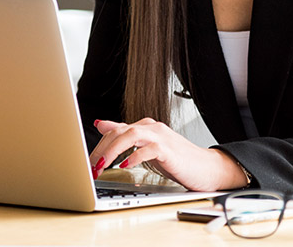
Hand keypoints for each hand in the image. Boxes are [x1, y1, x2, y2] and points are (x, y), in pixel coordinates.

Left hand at [90, 118, 248, 191]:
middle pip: (120, 131)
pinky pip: (150, 149)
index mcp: (146, 128)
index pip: (115, 131)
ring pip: (131, 134)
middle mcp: (152, 128)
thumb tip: (101, 124)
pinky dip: (135, 156)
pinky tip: (125, 166)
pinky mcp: (170, 150)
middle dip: (101, 149)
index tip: (85, 162)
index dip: (98, 146)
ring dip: (113, 151)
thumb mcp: (146, 148)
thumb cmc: (178, 160)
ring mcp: (161, 137)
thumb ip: (125, 136)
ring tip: (101, 166)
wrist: (207, 168)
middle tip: (89, 167)